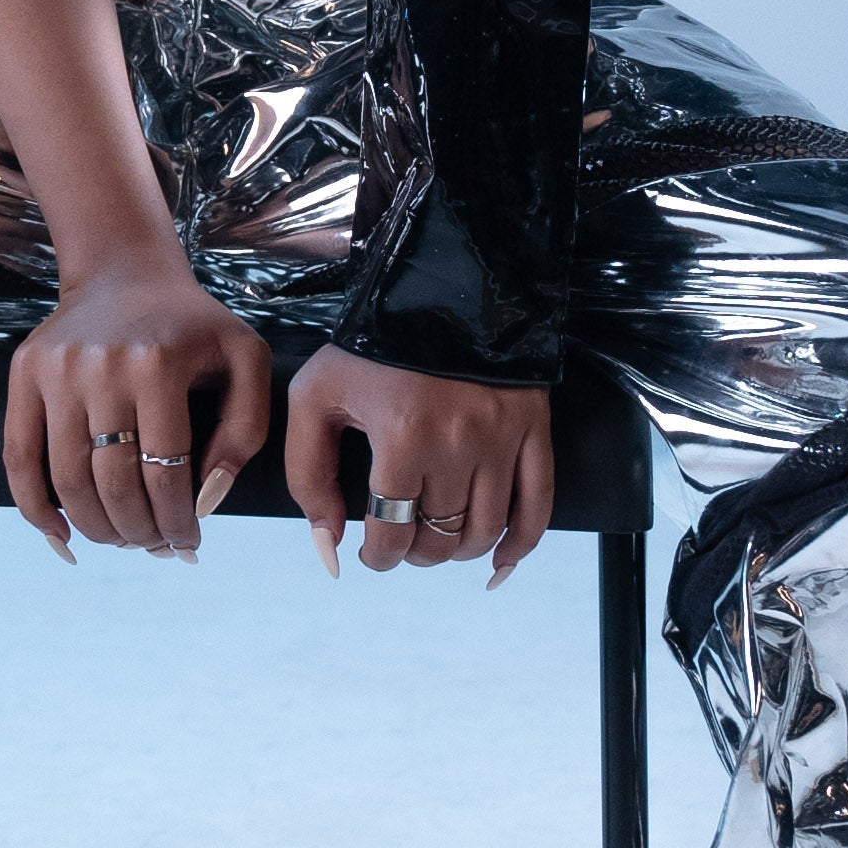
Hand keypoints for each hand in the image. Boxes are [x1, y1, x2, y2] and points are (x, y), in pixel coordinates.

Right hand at [3, 249, 274, 556]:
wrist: (126, 272)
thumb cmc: (193, 327)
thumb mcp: (245, 362)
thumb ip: (245, 432)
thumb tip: (205, 501)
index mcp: (160, 364)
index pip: (166, 472)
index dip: (178, 522)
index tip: (188, 544)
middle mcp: (103, 365)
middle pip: (114, 483)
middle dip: (139, 533)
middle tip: (155, 548)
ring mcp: (57, 369)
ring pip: (68, 479)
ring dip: (96, 527)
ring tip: (121, 540)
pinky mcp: (25, 372)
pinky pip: (18, 456)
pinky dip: (35, 507)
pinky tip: (62, 535)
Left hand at [282, 345, 554, 581]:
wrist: (436, 283)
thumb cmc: (369, 345)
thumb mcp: (316, 397)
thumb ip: (309, 476)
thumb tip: (327, 547)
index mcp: (402, 435)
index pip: (392, 533)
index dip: (377, 557)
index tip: (370, 553)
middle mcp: (458, 442)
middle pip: (440, 537)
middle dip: (415, 553)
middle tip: (401, 541)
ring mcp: (502, 436)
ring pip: (486, 529)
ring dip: (458, 551)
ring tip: (437, 541)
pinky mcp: (533, 427)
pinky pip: (538, 505)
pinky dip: (520, 545)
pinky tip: (498, 564)